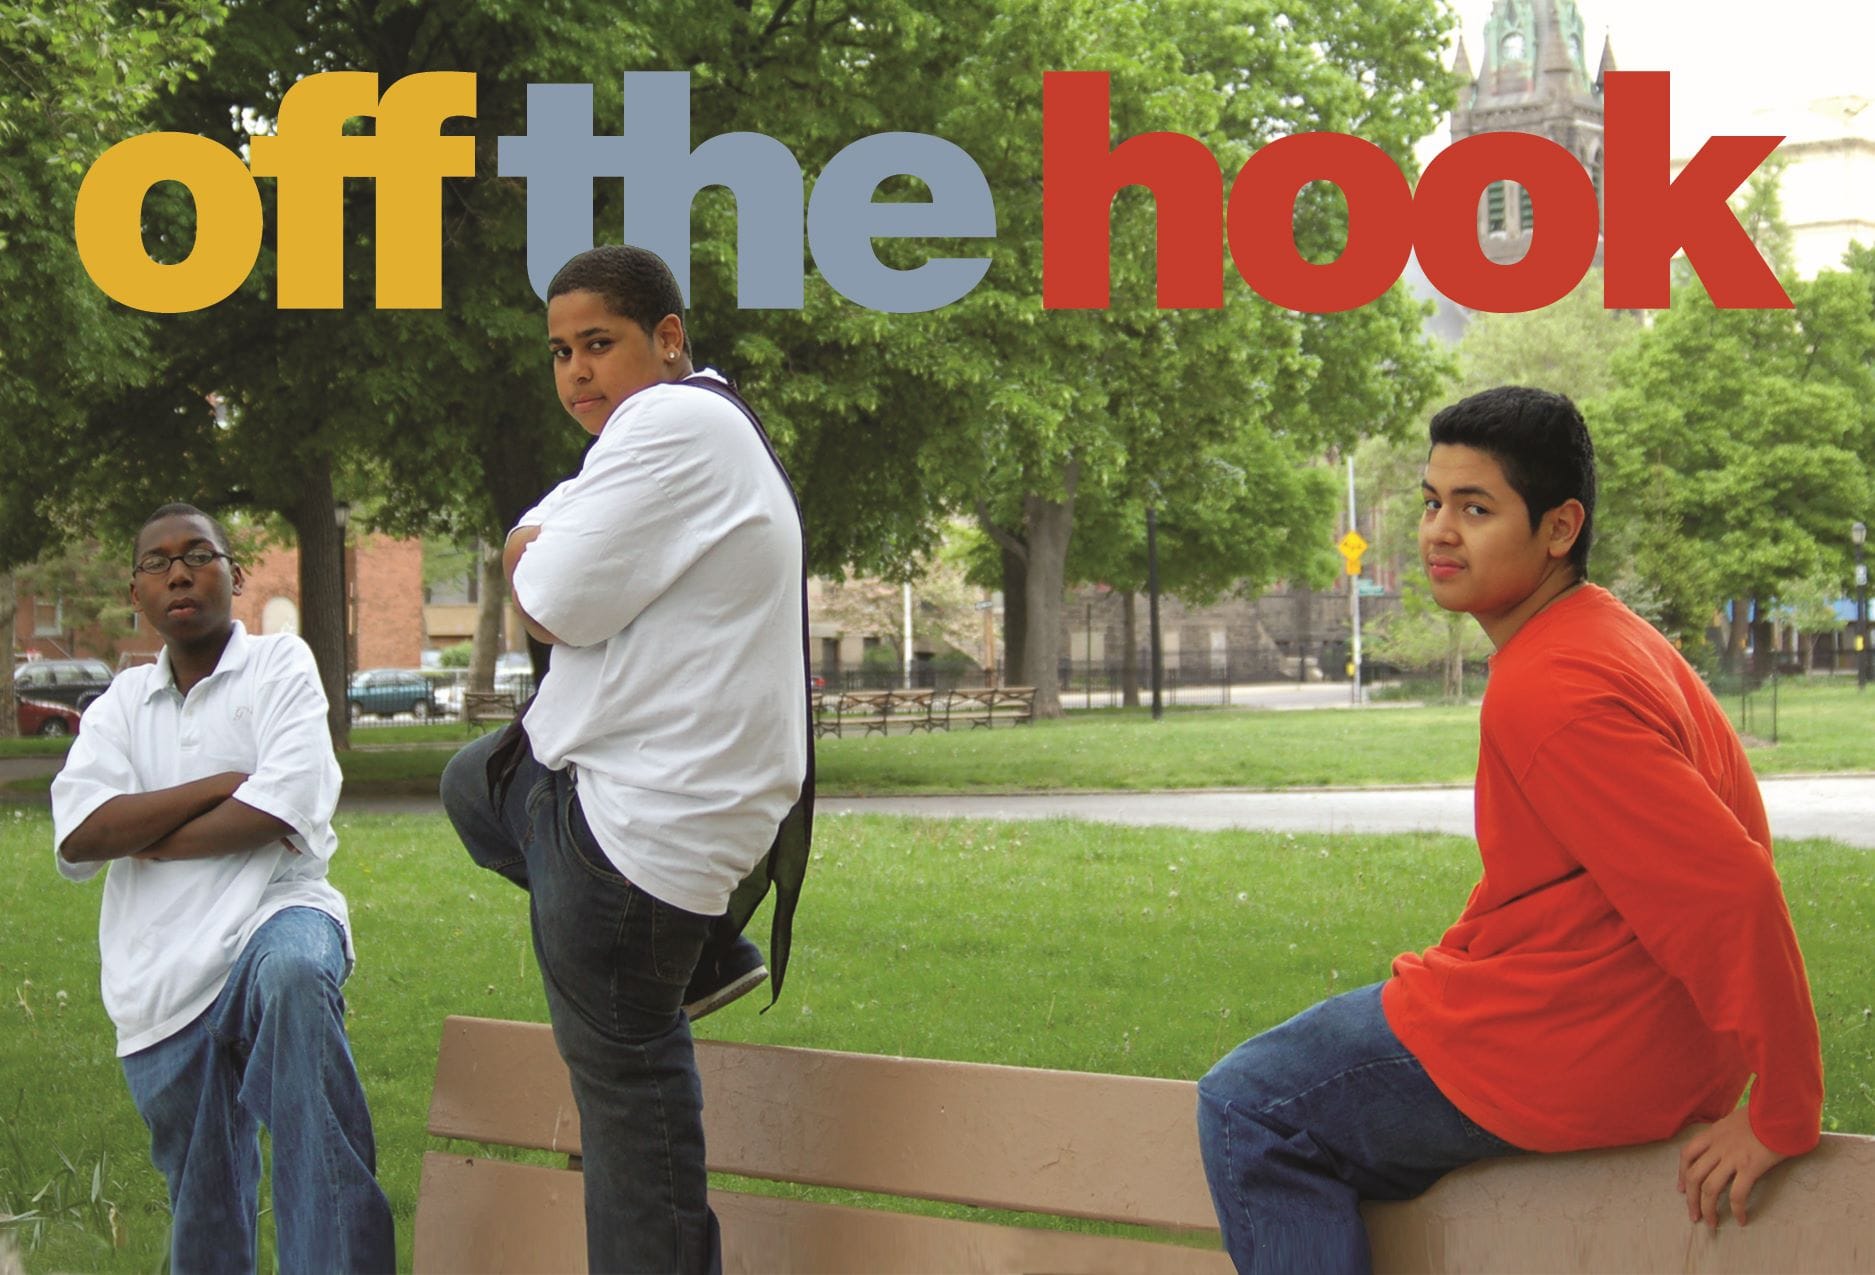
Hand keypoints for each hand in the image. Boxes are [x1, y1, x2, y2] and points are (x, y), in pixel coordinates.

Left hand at [1677, 1106, 1787, 1228]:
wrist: (1783, 1109)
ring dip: (1707, 1209)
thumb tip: (1729, 1143)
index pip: (1687, 1154)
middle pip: (1694, 1176)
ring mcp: (1732, 1157)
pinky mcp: (1750, 1167)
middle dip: (1691, 1199)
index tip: (1682, 1189)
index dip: (1681, 1173)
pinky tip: (1741, 1220)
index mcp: (1713, 1133)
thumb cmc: (1765, 1113)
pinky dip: (1736, 1210)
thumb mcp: (1737, 1118)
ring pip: (1709, 1188)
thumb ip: (1728, 1132)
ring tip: (1711, 1224)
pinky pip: (1737, 1194)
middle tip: (1693, 1216)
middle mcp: (1718, 1146)